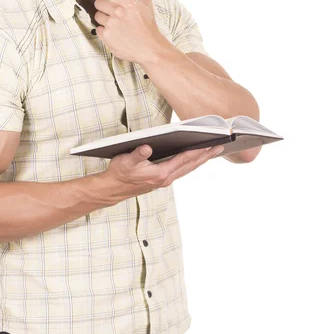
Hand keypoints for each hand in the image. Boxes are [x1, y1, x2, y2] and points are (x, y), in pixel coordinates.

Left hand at [90, 0, 168, 62]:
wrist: (150, 48)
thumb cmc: (148, 25)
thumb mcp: (147, 4)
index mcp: (127, 1)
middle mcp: (118, 10)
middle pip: (99, 2)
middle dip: (105, 8)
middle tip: (117, 16)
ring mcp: (111, 23)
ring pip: (97, 16)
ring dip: (105, 20)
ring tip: (118, 26)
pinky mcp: (106, 35)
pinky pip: (98, 29)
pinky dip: (105, 32)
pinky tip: (116, 35)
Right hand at [102, 144, 224, 202]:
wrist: (113, 188)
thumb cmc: (119, 174)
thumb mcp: (125, 161)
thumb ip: (137, 154)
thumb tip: (147, 148)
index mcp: (160, 174)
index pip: (182, 160)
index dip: (196, 151)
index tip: (208, 144)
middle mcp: (165, 178)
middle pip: (190, 166)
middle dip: (205, 156)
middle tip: (219, 146)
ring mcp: (165, 180)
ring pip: (188, 169)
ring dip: (201, 160)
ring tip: (212, 151)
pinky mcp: (162, 179)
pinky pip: (182, 170)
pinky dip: (191, 163)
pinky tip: (195, 158)